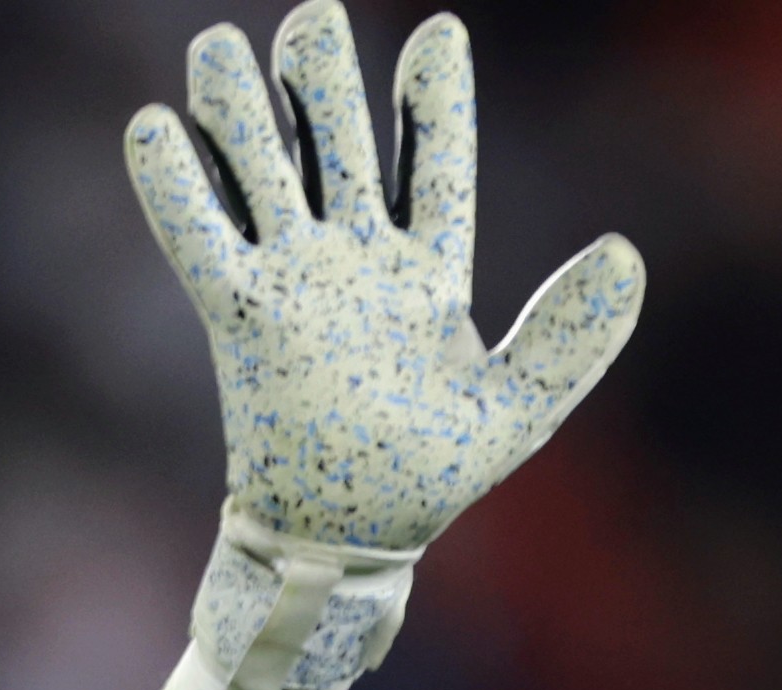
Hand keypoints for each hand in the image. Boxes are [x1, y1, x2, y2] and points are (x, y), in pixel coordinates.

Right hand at [125, 7, 641, 560]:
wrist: (349, 545)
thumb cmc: (431, 480)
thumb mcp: (519, 412)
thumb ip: (570, 338)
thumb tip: (625, 253)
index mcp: (429, 268)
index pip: (435, 160)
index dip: (435, 98)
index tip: (438, 34)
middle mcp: (355, 256)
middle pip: (335, 139)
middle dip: (320, 79)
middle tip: (315, 22)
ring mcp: (292, 278)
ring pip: (260, 167)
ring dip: (238, 106)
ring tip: (223, 51)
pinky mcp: (236, 315)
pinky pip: (198, 237)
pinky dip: (175, 185)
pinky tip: (156, 127)